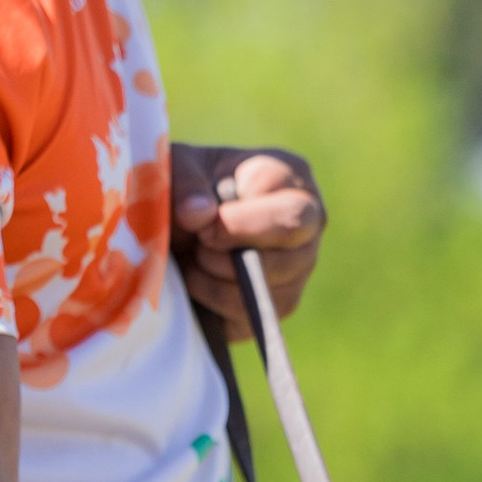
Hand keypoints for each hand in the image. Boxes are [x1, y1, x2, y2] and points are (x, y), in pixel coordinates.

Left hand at [172, 143, 325, 336]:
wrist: (174, 232)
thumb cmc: (183, 189)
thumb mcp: (175, 169)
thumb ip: (184, 182)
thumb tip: (200, 214)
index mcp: (290, 178)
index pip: (284, 205)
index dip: (237, 219)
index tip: (200, 224)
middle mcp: (307, 223)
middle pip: (290, 245)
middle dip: (233, 248)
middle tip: (198, 242)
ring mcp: (300, 267)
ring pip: (270, 283)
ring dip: (217, 274)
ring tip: (193, 256)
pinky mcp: (281, 303)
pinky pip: (253, 312)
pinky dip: (214, 298)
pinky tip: (197, 279)